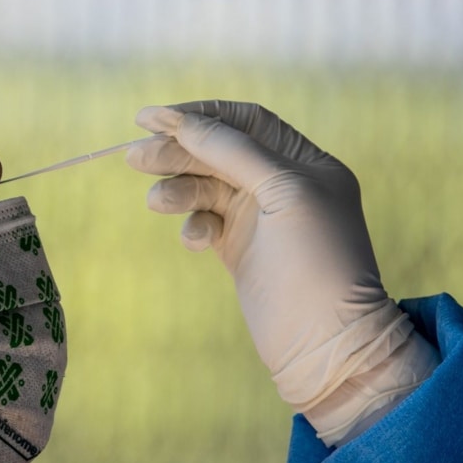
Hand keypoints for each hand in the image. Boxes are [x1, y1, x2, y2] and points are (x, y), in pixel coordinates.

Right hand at [126, 101, 437, 444]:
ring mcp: (261, 219)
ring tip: (156, 202)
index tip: (149, 118)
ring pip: (206, 187)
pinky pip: (205, 222)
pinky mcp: (240, 250)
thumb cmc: (316, 265)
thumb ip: (233, 152)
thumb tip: (183, 121)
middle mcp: (283, 185)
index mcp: (306, 162)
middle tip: (135, 157)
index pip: (245, 121)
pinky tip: (195, 240)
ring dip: (178, 188)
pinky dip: (192, 225)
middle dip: (178, 151)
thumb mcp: (281, 193)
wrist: (326, 348)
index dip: (198, 115)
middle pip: (219, 151)